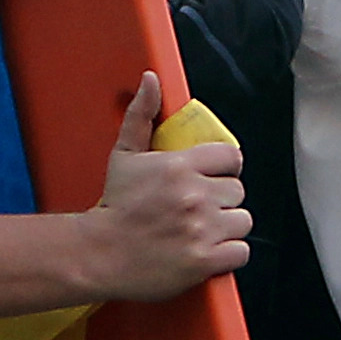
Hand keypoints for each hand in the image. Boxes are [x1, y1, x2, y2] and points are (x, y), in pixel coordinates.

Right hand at [80, 73, 249, 301]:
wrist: (98, 255)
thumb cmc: (114, 207)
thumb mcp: (125, 155)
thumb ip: (142, 115)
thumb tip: (152, 79)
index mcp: (180, 166)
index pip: (232, 158)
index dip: (224, 170)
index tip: (211, 180)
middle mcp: (195, 195)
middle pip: (237, 191)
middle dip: (222, 201)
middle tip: (198, 210)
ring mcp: (201, 229)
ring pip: (242, 221)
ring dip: (227, 228)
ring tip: (201, 231)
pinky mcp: (204, 260)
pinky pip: (240, 252)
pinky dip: (228, 255)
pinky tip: (207, 251)